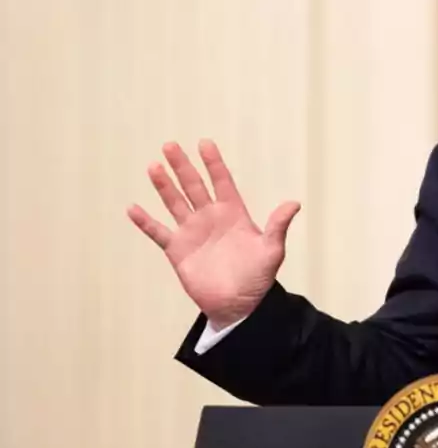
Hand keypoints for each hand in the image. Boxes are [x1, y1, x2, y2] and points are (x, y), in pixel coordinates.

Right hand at [127, 140, 300, 327]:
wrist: (239, 305)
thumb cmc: (258, 277)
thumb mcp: (272, 250)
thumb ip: (278, 226)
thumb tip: (294, 203)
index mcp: (233, 213)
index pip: (222, 182)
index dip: (214, 163)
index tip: (205, 143)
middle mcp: (211, 218)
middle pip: (194, 186)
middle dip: (183, 166)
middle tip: (170, 145)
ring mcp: (192, 232)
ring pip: (175, 203)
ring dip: (164, 186)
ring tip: (153, 166)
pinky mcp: (178, 249)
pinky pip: (158, 232)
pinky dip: (145, 221)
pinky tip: (133, 208)